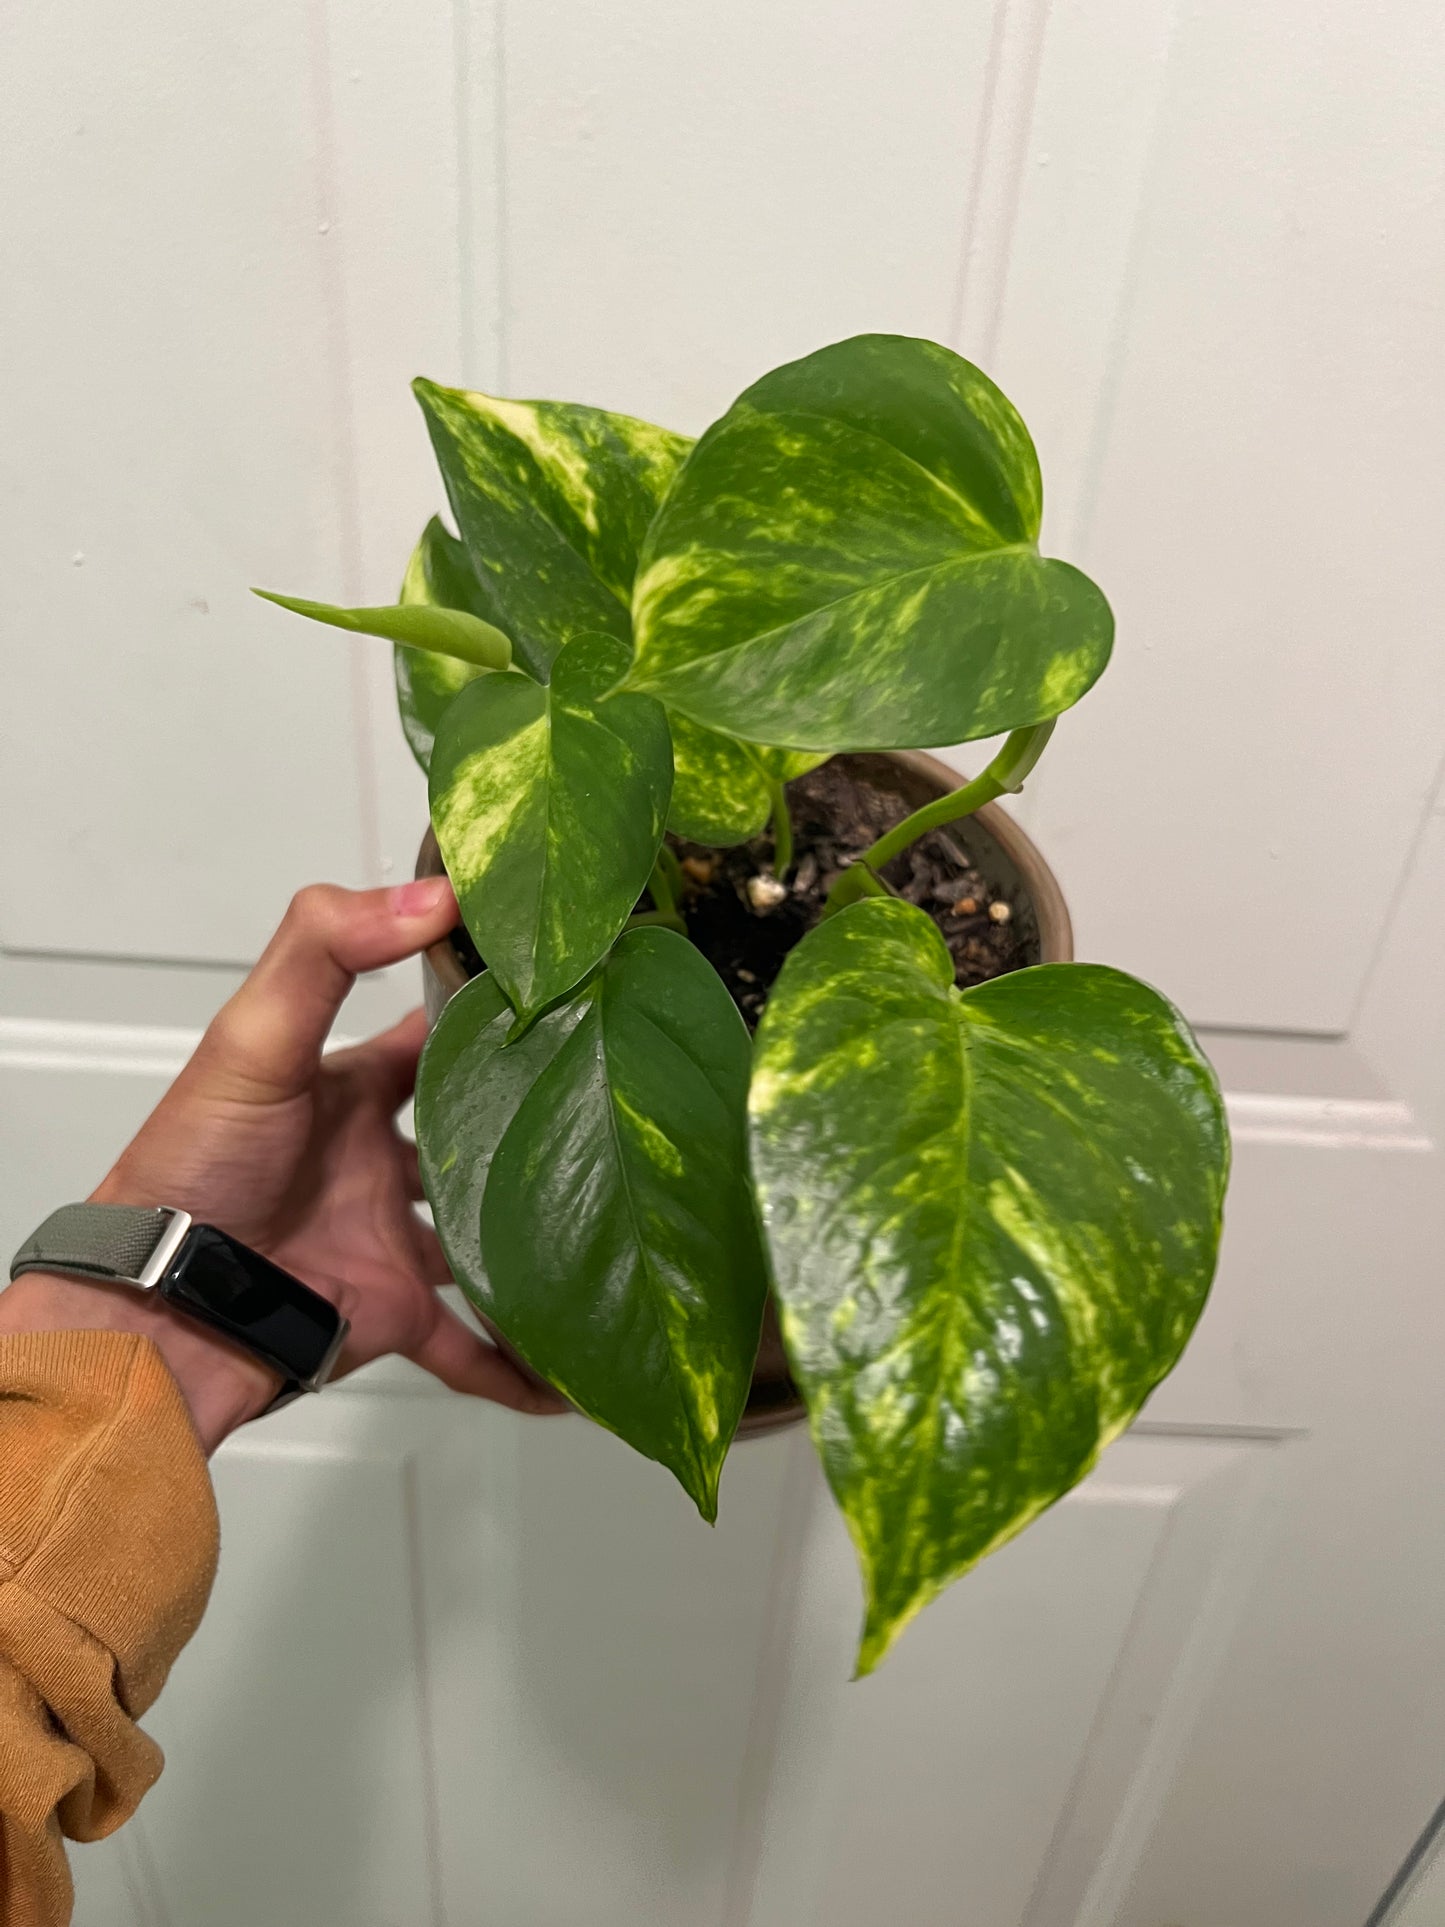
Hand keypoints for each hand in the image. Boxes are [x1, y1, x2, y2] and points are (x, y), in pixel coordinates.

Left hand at [0, 879, 563, 1447]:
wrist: (158, 1306)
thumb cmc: (195, 1164)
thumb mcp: (254, 1035)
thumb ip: (328, 948)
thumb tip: (435, 893)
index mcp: (348, 1087)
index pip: (434, 1036)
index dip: (494, 1011)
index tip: (573, 997)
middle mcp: (376, 1159)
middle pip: (476, 1137)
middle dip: (538, 1130)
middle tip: (622, 1118)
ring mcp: (388, 1237)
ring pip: (488, 1240)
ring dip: (541, 1244)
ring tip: (617, 1237)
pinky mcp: (390, 1312)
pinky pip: (466, 1343)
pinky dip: (516, 1366)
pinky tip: (573, 1378)